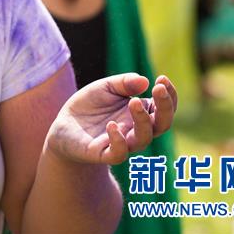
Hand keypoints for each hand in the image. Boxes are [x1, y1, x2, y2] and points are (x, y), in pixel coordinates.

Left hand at [47, 74, 177, 165]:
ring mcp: (122, 143)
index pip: (163, 108)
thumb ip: (124, 83)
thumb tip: (145, 80)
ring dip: (142, 120)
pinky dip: (119, 141)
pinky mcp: (103, 154)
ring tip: (133, 102)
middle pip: (162, 124)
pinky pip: (118, 154)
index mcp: (141, 113)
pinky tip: (112, 125)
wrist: (64, 126)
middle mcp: (136, 130)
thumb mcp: (105, 87)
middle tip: (158, 89)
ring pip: (143, 139)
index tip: (162, 79)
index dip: (169, 95)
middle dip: (165, 107)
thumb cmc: (90, 106)